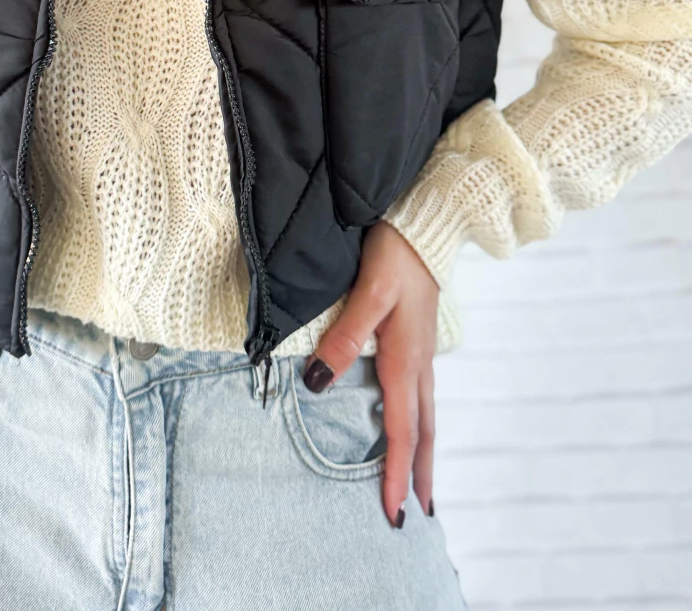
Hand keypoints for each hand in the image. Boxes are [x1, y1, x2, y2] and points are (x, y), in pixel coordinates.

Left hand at [301, 221, 438, 526]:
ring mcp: (422, 353)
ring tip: (419, 485)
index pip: (402, 432)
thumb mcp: (369, 293)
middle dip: (418, 476)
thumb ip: (345, 338)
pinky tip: (409, 423)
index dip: (395, 474)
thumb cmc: (395, 254)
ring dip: (421, 453)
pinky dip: (418, 423)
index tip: (393, 513)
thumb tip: (316, 383)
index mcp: (406, 360)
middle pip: (422, 433)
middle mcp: (419, 364)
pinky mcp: (417, 340)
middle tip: (416, 516)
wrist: (424, 224)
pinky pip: (420, 395)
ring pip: (424, 416)